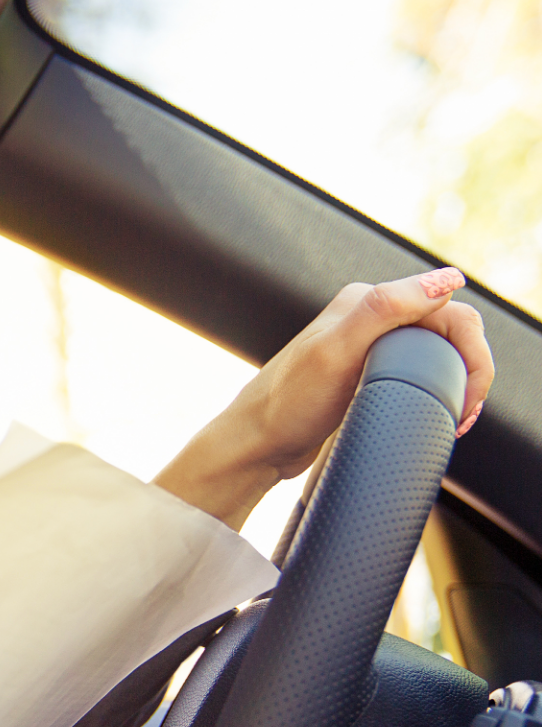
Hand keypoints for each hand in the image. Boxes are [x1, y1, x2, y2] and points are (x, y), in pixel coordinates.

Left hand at [155, 267, 494, 529]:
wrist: (254, 446)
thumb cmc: (286, 404)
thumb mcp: (336, 353)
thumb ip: (386, 310)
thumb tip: (448, 280)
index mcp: (367, 301)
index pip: (450, 313)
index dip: (472, 353)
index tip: (469, 398)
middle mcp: (369, 319)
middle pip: (448, 334)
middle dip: (469, 372)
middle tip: (464, 416)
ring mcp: (368, 348)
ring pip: (437, 356)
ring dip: (458, 385)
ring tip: (457, 420)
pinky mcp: (366, 376)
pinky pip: (418, 376)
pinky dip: (437, 394)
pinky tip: (437, 417)